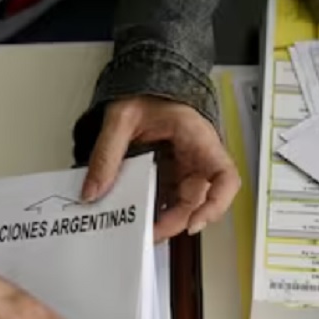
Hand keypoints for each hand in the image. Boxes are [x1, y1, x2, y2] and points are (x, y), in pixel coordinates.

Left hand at [81, 96, 240, 241]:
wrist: (141, 85)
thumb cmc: (144, 93)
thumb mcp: (120, 118)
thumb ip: (105, 154)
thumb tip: (93, 190)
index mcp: (197, 138)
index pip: (225, 176)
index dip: (216, 204)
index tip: (195, 222)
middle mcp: (197, 158)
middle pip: (199, 200)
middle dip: (176, 221)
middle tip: (149, 234)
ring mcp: (184, 169)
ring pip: (182, 205)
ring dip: (164, 220)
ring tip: (139, 230)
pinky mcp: (169, 175)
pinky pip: (166, 199)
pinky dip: (154, 211)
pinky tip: (136, 217)